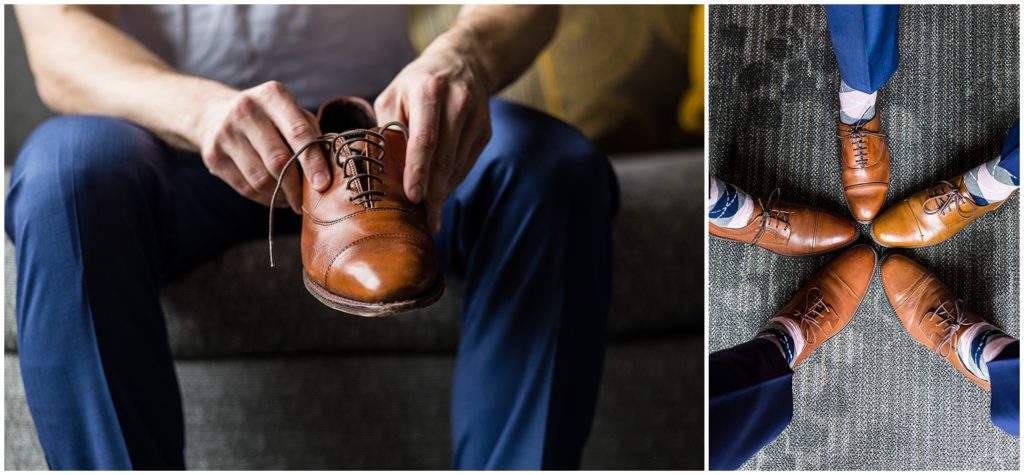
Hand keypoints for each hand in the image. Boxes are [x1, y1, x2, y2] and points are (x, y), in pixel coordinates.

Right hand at [197, 81, 330, 212]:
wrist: (213, 113)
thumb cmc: (268, 117)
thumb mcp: (289, 112)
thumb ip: (311, 134)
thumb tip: (331, 170)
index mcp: (272, 95)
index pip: (298, 132)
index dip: (313, 161)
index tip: (324, 184)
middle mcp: (246, 110)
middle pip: (278, 160)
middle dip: (297, 186)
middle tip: (308, 201)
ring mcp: (225, 133)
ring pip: (261, 179)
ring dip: (281, 196)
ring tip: (292, 199)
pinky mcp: (213, 156)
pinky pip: (245, 188)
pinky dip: (264, 199)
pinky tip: (274, 197)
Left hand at [374, 33, 493, 232]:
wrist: (465, 61)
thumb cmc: (418, 83)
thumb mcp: (394, 95)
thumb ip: (387, 128)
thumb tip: (379, 170)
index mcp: (429, 91)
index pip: (424, 138)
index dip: (418, 170)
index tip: (412, 198)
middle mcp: (457, 103)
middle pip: (445, 158)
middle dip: (433, 194)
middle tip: (425, 223)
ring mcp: (476, 118)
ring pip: (458, 165)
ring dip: (442, 193)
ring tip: (429, 217)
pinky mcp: (485, 131)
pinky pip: (466, 164)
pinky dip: (451, 182)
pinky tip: (439, 196)